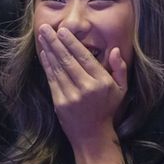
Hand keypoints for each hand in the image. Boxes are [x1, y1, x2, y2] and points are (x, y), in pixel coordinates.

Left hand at [37, 24, 126, 148]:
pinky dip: (47, 65)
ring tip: (42, 36)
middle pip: (68, 60)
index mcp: (102, 82)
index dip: (72, 43)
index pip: (85, 57)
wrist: (92, 135)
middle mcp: (87, 88)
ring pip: (58, 68)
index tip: (63, 30)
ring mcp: (72, 96)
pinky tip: (43, 53)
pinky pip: (52, 79)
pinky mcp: (60, 103)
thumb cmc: (106, 109)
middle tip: (45, 28)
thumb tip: (115, 50)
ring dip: (49, 50)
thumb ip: (120, 68)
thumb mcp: (121, 89)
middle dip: (55, 42)